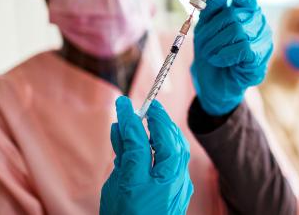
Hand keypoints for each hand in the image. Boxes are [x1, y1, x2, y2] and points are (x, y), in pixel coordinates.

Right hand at [100, 97, 192, 214]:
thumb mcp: (120, 185)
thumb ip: (126, 154)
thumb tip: (125, 128)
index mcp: (161, 177)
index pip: (146, 138)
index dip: (133, 119)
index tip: (123, 104)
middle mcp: (174, 181)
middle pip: (169, 140)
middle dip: (158, 121)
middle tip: (145, 107)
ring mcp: (177, 188)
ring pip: (174, 151)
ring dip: (161, 133)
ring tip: (143, 123)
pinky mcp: (176, 194)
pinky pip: (172, 164)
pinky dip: (161, 150)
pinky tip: (143, 147)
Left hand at [191, 0, 272, 115]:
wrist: (212, 82)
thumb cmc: (212, 51)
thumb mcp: (205, 25)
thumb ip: (210, 5)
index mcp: (244, 9)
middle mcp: (258, 21)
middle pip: (234, 13)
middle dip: (211, 29)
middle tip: (201, 42)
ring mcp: (263, 39)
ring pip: (239, 30)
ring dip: (215, 44)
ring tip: (210, 53)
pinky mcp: (261, 58)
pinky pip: (244, 48)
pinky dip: (224, 55)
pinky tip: (220, 61)